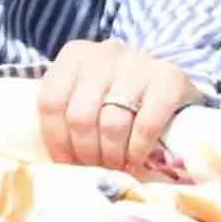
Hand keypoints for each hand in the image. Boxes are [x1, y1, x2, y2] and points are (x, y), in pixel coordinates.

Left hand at [38, 40, 197, 175]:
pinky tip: (135, 160)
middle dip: (85, 152)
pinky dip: (138, 150)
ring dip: (112, 155)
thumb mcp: (86, 91)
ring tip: (114, 166)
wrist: (169, 80)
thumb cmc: (118, 91)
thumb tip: (57, 161)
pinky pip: (146, 125)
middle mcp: (104, 54)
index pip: (51, 102)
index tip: (67, 161)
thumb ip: (67, 113)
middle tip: (95, 166)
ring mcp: (138, 64)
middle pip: (81, 116)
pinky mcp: (169, 79)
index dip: (56, 139)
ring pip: (112, 124)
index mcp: (75, 56)